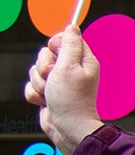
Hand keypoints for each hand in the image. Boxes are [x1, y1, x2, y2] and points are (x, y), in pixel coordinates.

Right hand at [23, 29, 102, 154]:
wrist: (67, 128)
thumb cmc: (71, 98)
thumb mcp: (69, 66)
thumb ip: (69, 45)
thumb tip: (72, 27)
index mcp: (83, 61)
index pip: (66, 38)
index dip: (56, 43)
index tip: (55, 53)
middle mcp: (72, 70)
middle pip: (46, 54)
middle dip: (44, 66)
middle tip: (53, 77)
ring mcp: (58, 82)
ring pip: (35, 70)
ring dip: (39, 83)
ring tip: (51, 93)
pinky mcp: (48, 93)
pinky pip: (31, 86)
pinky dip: (35, 94)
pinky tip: (45, 102)